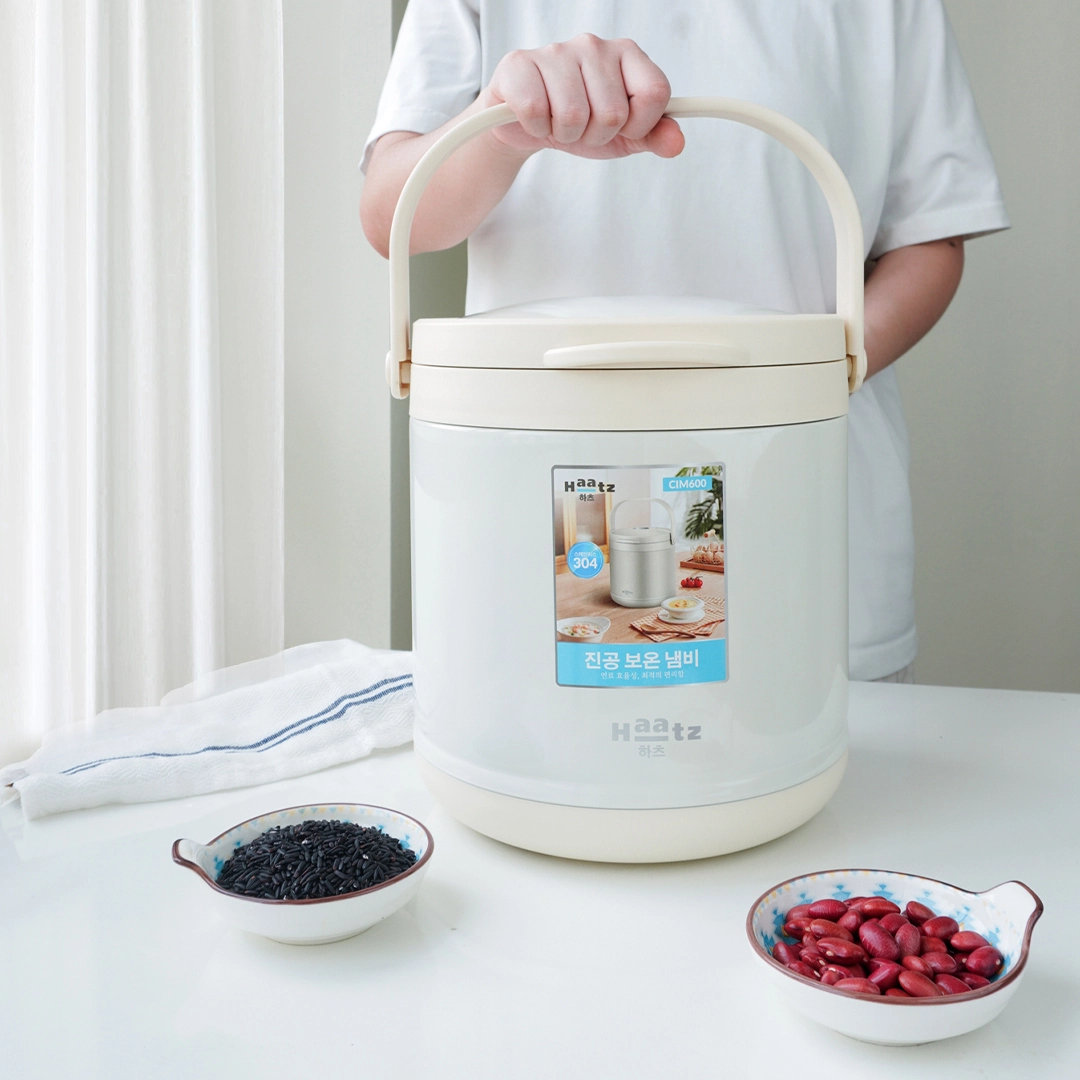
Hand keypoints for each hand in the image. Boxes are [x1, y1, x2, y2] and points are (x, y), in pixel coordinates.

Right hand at [482, 34, 684, 159]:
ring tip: (557, 123)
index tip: (623, 128)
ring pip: (574, 115)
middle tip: (582, 128)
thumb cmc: (580, 124)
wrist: (528, 124)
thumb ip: (653, 136)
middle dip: (596, 135)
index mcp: (627, 55)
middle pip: (613, 113)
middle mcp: (594, 45)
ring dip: (565, 134)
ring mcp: (557, 51)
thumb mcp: (623, 136)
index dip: (639, 125)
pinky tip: (534, 118)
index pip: (654, 93)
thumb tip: (676, 142)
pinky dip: (535, 128)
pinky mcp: (520, 63)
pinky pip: (537, 111)